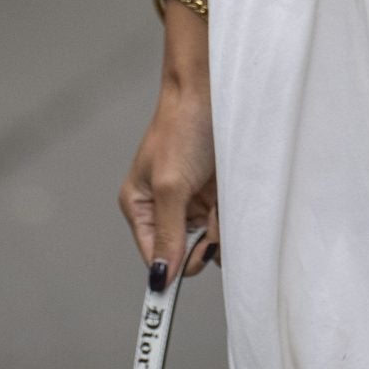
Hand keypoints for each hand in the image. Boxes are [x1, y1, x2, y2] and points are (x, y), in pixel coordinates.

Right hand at [120, 66, 218, 285]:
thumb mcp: (172, 186)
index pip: (154, 255)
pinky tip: (228, 196)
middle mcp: (163, 206)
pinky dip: (230, 215)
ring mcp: (191, 199)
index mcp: (139, 205)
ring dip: (218, 228)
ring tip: (219, 201)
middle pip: (183, 251)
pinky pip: (224, 221)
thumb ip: (168, 234)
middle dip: (200, 243)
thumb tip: (160, 278)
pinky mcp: (215, 191)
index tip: (188, 276)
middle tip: (209, 228)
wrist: (213, 89)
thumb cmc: (183, 129)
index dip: (169, 269)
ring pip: (207, 238)